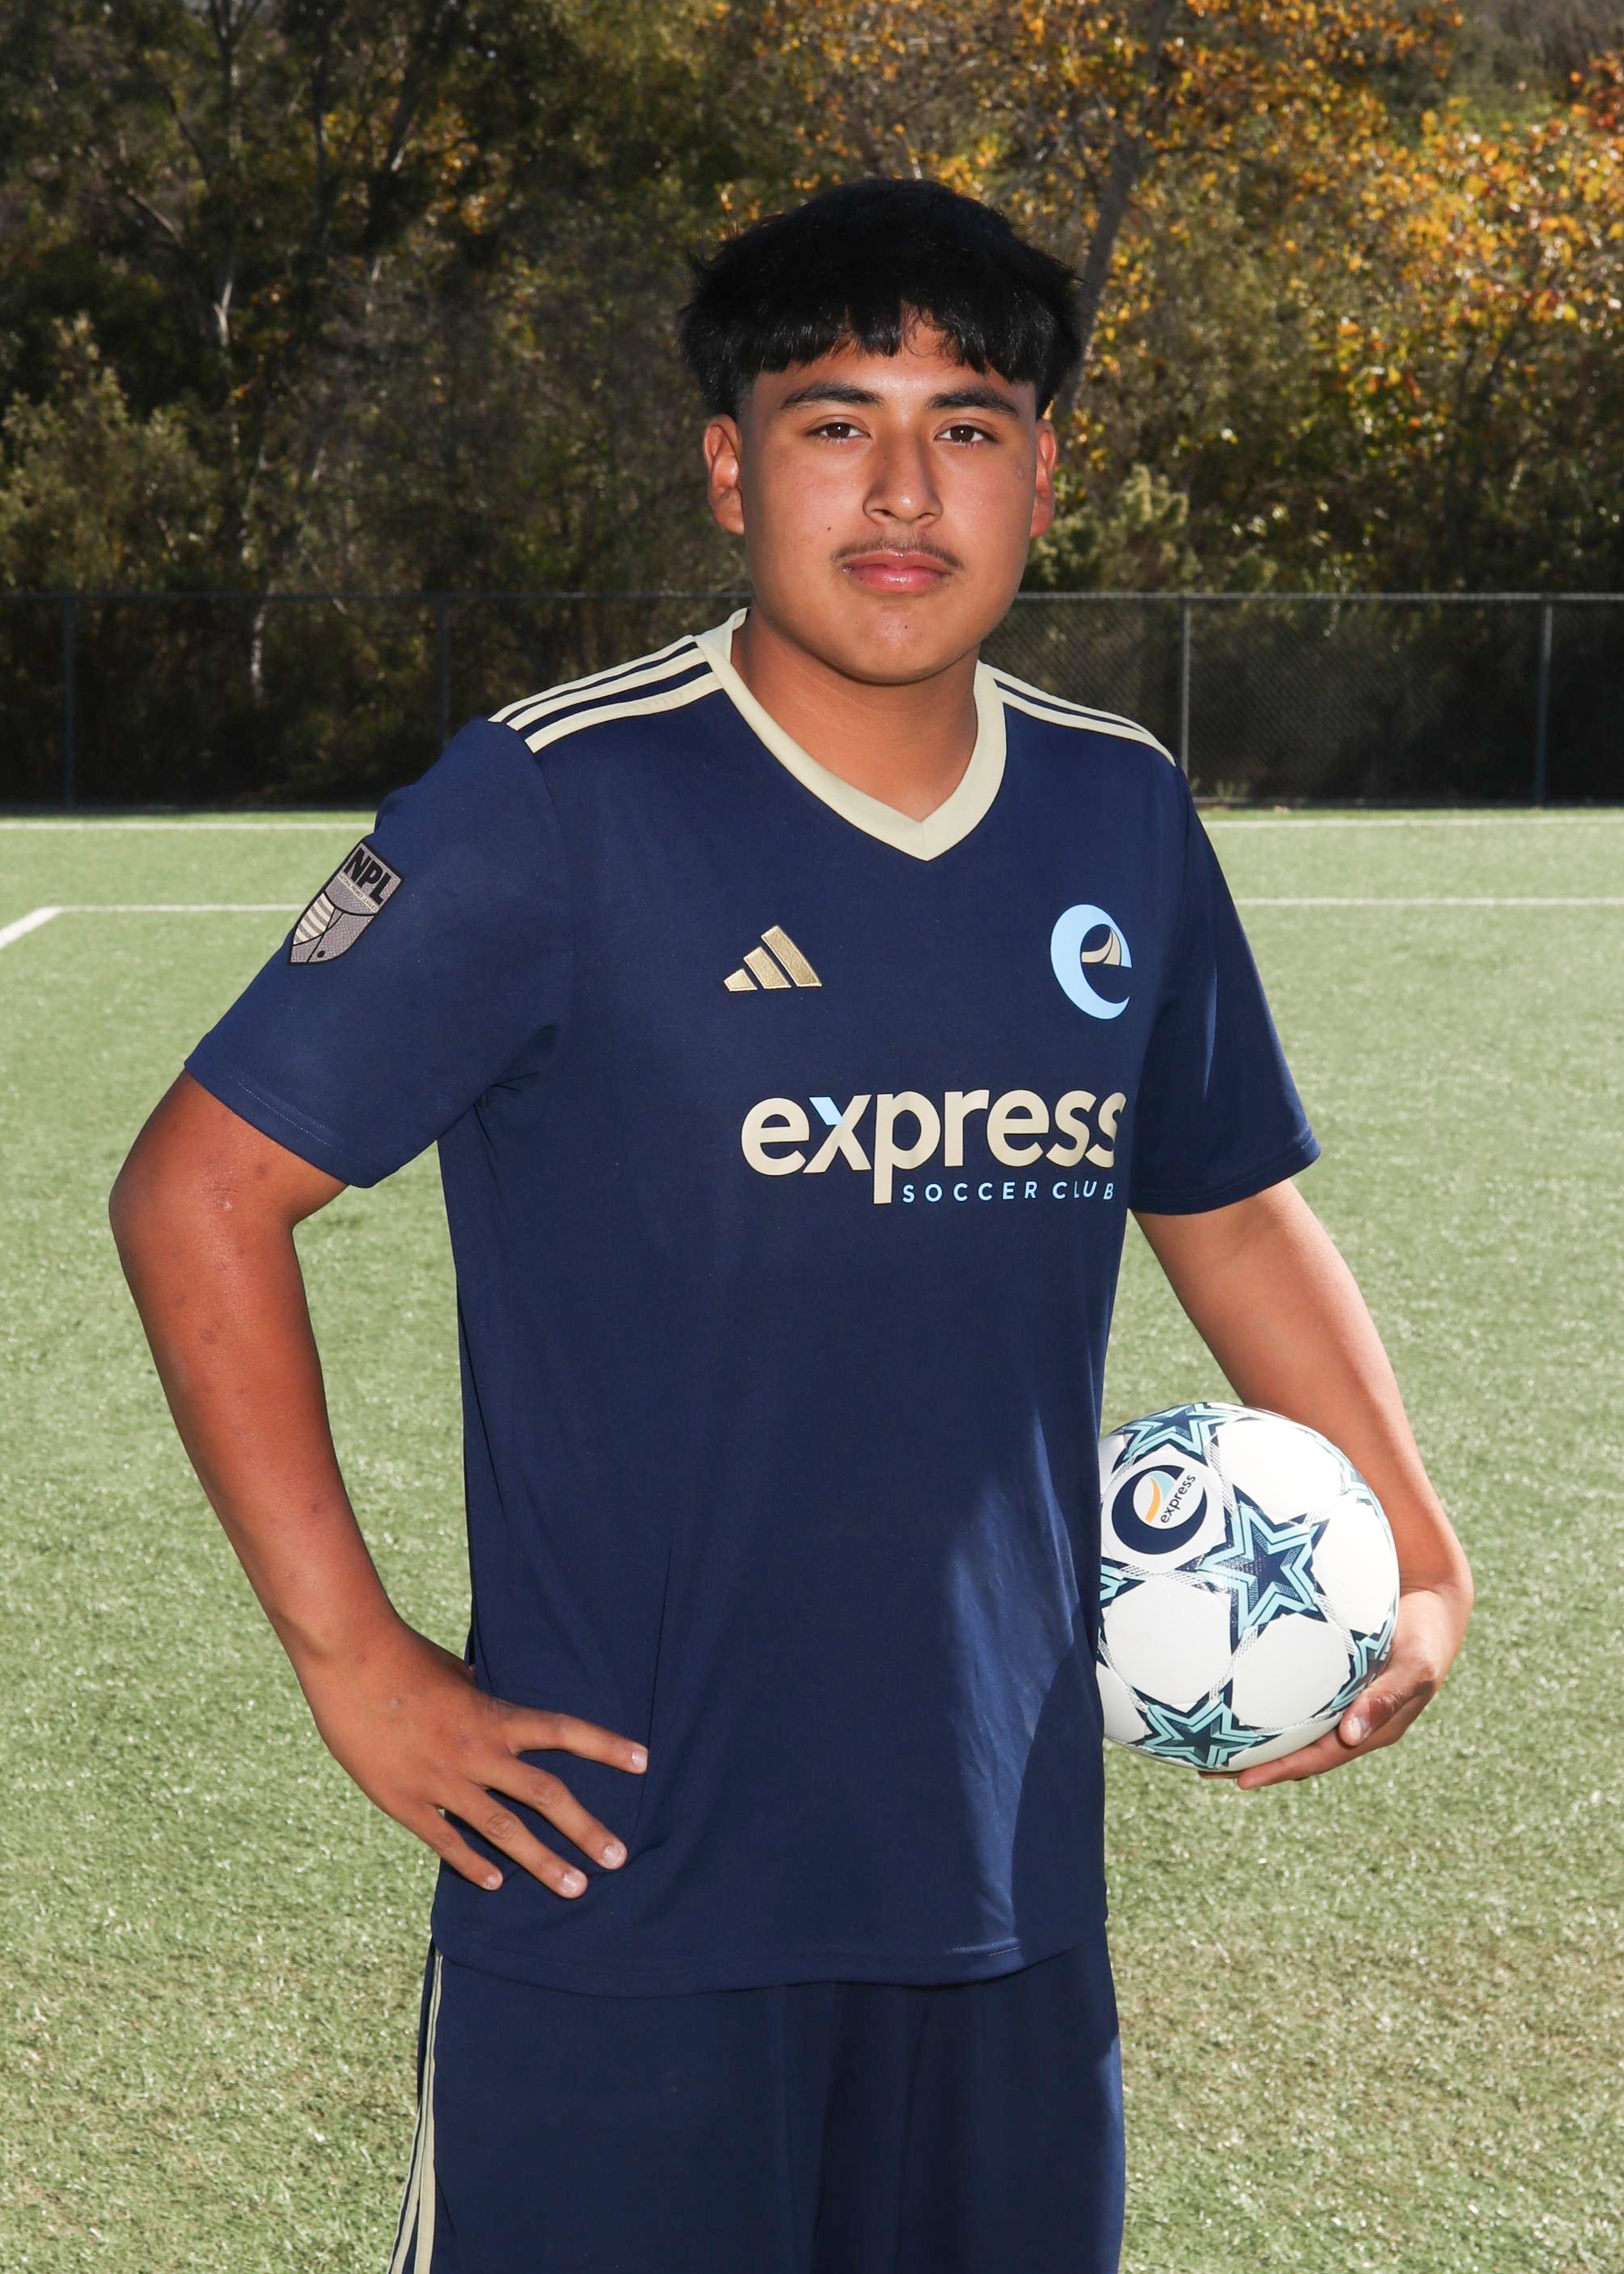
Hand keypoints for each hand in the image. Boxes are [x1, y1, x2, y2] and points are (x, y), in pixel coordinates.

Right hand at [291, 1617, 647, 1894]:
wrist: (350, 1662)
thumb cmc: (403, 1656)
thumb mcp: (455, 1672)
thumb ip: (480, 1694)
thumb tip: (494, 1697)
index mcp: (495, 1714)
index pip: (564, 1731)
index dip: (605, 1746)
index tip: (643, 1761)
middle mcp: (479, 1752)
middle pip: (545, 1795)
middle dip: (585, 1829)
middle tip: (618, 1858)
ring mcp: (444, 1781)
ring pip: (504, 1830)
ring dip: (542, 1861)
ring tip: (575, 1887)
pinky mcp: (406, 1802)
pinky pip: (448, 1841)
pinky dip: (472, 1864)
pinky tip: (495, 1884)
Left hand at [1198, 1579, 1470, 1790]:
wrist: (1430, 1602)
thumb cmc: (1425, 1637)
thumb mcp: (1413, 1668)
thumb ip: (1385, 1699)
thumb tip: (1350, 1736)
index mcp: (1369, 1732)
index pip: (1316, 1759)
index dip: (1279, 1771)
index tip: (1241, 1781)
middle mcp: (1348, 1721)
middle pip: (1294, 1749)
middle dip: (1253, 1761)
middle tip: (1204, 1765)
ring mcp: (1337, 1699)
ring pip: (1289, 1724)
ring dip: (1252, 1733)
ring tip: (1205, 1733)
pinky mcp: (1329, 1675)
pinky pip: (1291, 1691)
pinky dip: (1263, 1694)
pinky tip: (1231, 1686)